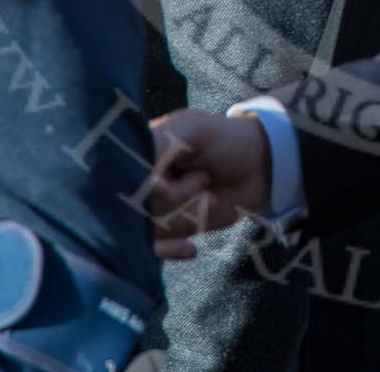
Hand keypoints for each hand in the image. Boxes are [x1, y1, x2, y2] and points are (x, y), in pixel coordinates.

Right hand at [147, 108, 271, 260]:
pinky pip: (155, 249)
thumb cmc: (223, 139)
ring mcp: (152, 207)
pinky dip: (171, 249)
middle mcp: (138, 180)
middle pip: (135, 205)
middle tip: (203, 178)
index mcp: (137, 151)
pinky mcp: (167, 229)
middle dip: (175, 197)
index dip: (142, 185)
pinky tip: (190, 246)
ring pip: (149, 228)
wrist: (257, 167)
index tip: (162, 184)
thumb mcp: (191, 129)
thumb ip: (160, 146)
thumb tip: (144, 184)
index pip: (122, 175)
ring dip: (184, 217)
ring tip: (209, 197)